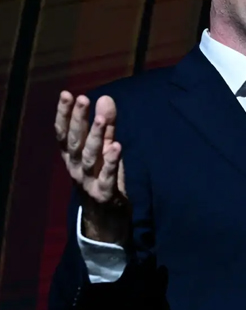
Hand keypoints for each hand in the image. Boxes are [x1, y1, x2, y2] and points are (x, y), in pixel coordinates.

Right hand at [55, 91, 129, 243]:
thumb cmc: (102, 175)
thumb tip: (105, 97)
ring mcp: (88, 180)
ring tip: (100, 119)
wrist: (105, 215)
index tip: (66, 94)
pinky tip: (118, 147)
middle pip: (75, 141)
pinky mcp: (104, 193)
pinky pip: (107, 176)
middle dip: (78, 120)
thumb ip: (106, 124)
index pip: (63, 132)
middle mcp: (75, 166)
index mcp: (72, 155)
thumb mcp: (104, 147)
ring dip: (95, 137)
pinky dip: (112, 162)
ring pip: (90, 157)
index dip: (64, 114)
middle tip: (83, 99)